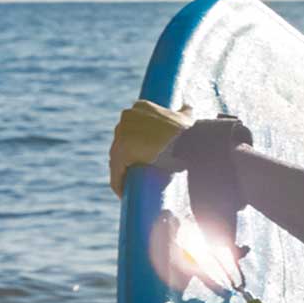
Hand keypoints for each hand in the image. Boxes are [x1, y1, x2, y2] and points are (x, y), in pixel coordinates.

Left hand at [109, 103, 255, 194]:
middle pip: (121, 143)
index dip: (136, 145)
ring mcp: (121, 134)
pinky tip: (123, 194)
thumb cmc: (186, 131)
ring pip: (117, 158)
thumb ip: (185, 111)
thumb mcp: (185, 117)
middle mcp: (127, 117)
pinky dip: (119, 183)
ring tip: (132, 185)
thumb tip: (187, 108)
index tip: (144, 158)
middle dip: (127, 158)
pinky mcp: (120, 152)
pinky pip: (117, 172)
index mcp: (140, 108)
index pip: (131, 129)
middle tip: (139, 174)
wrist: (184, 139)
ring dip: (122, 171)